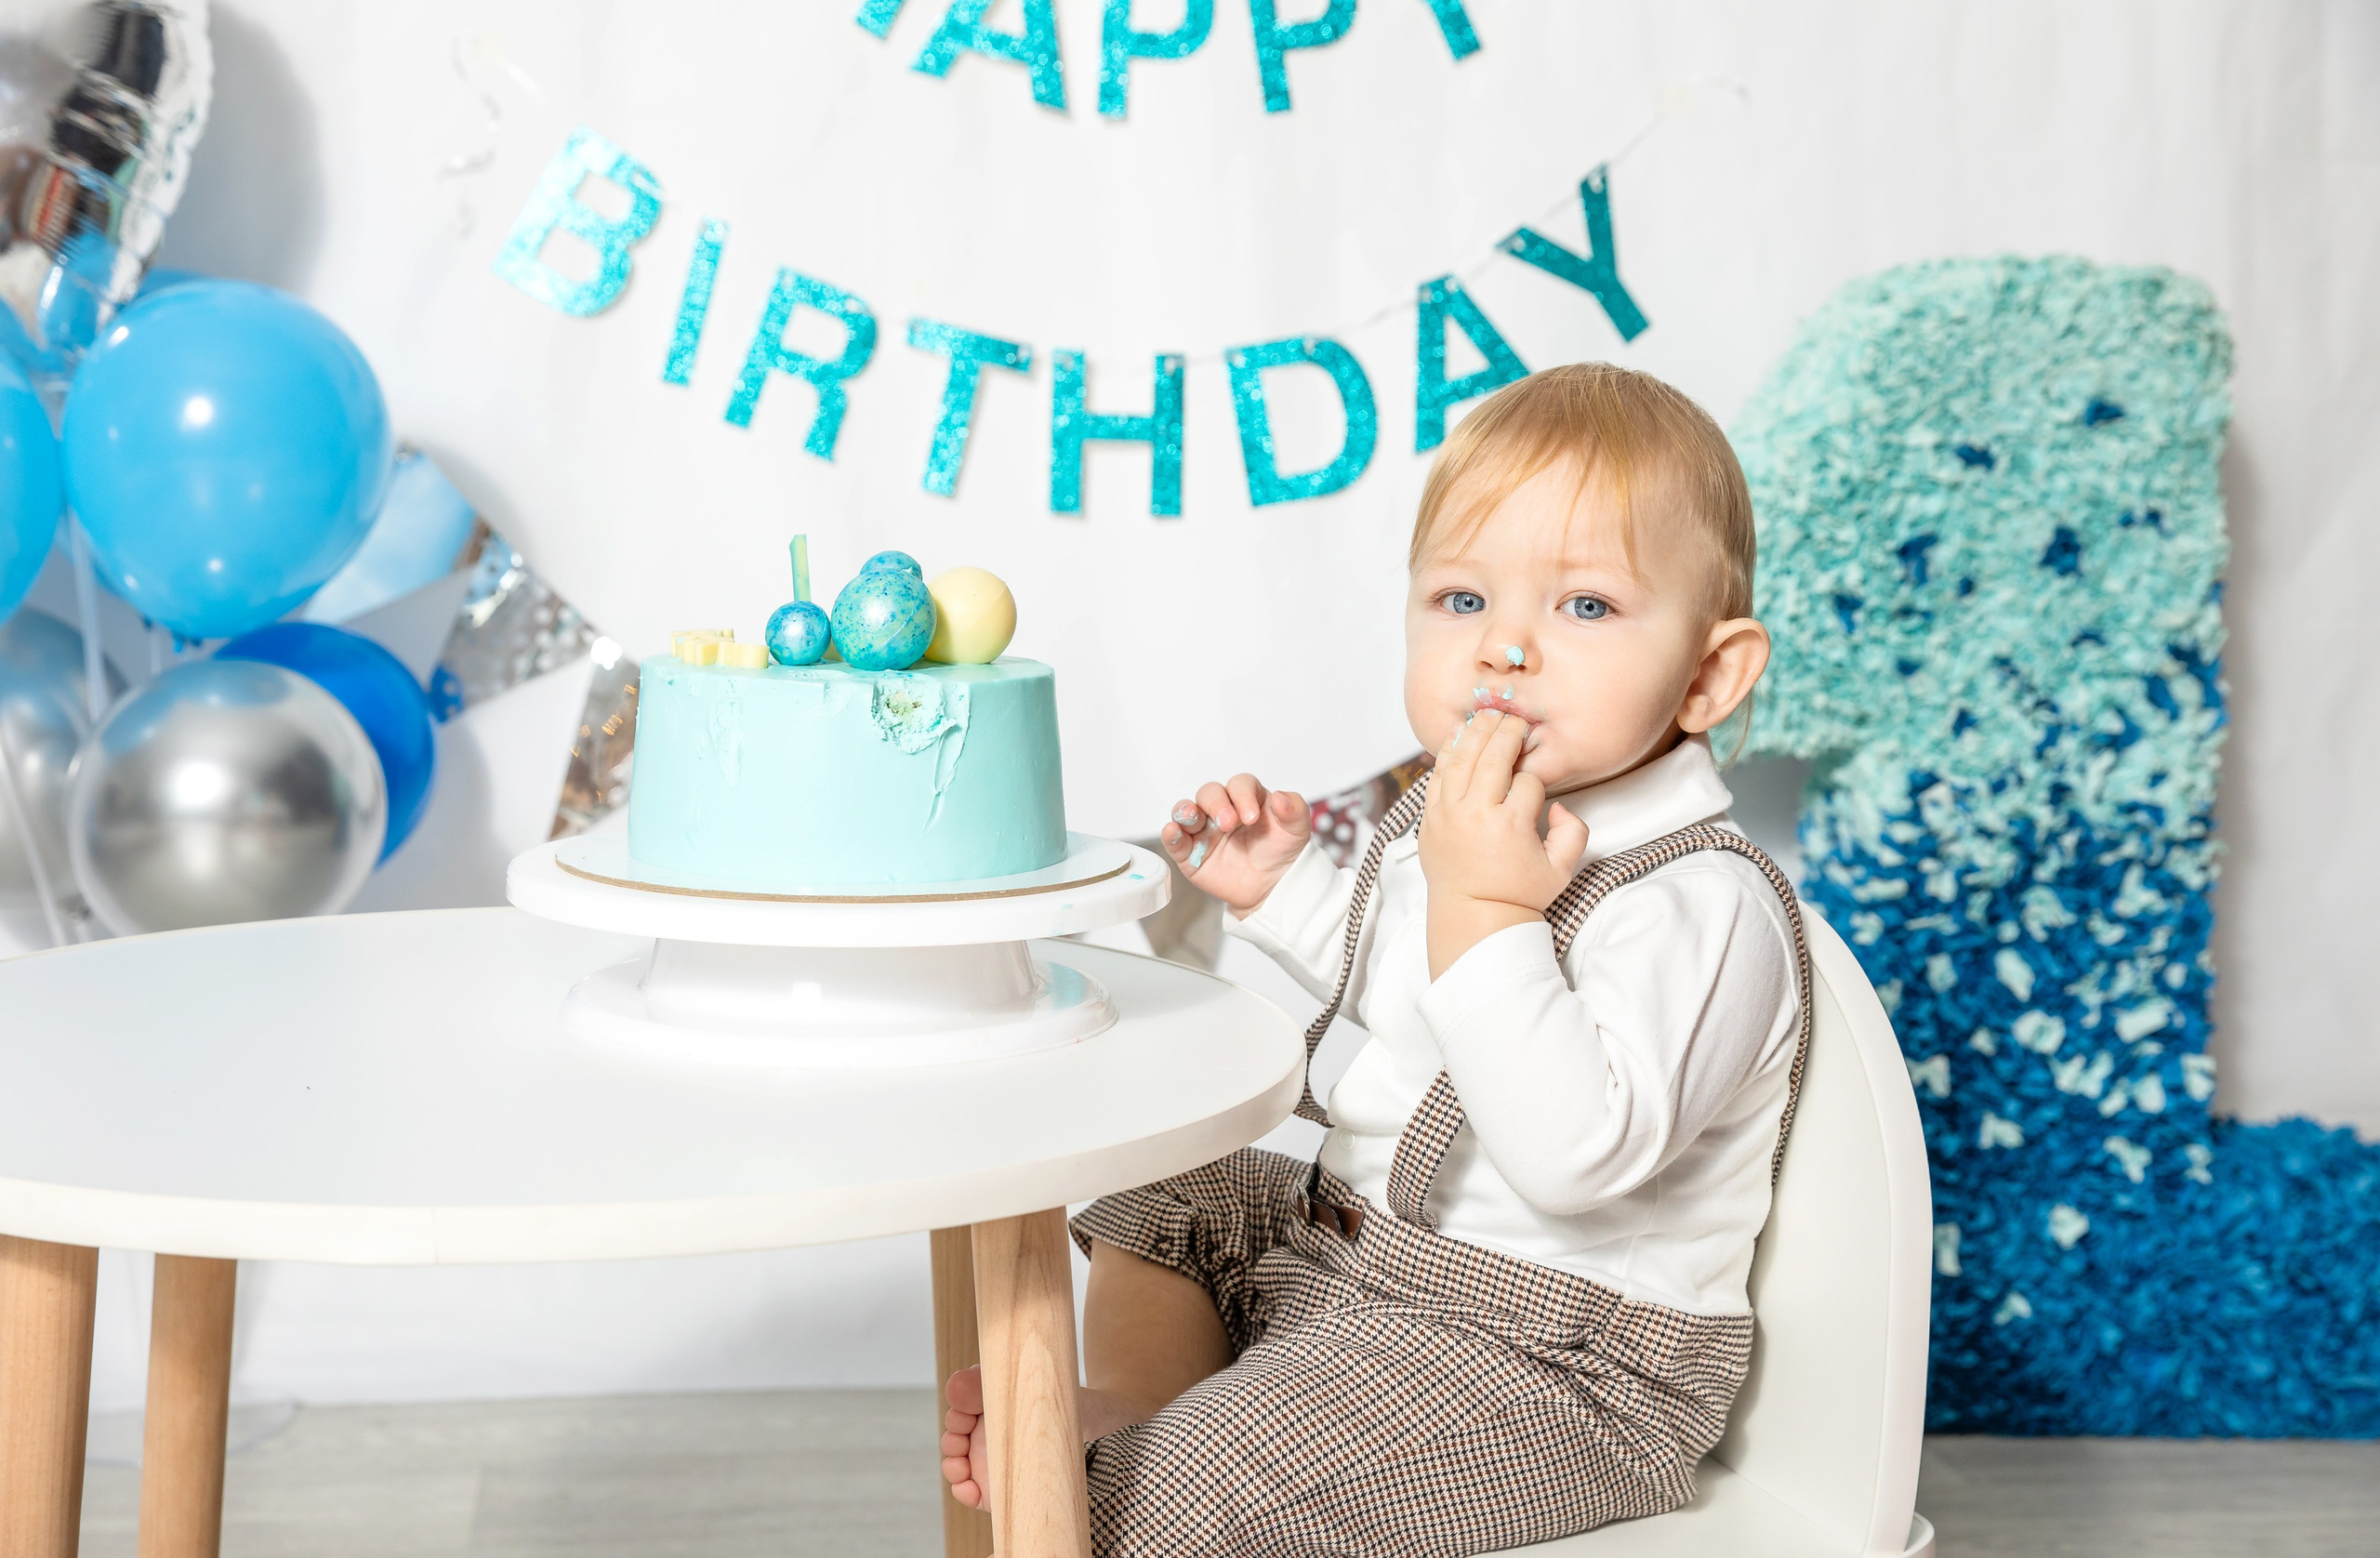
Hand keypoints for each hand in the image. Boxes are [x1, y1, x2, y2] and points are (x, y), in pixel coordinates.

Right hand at [1160, 773, 1311, 914]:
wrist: (1272, 887)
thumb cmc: (1281, 852)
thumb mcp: (1296, 830)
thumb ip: (1294, 809)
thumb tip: (1281, 797)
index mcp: (1247, 798)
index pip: (1239, 785)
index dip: (1243, 796)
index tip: (1252, 817)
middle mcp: (1222, 809)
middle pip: (1209, 793)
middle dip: (1216, 805)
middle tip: (1228, 824)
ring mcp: (1204, 830)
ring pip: (1186, 811)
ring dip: (1185, 811)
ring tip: (1191, 817)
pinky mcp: (1190, 853)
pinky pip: (1176, 840)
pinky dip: (1170, 834)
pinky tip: (1172, 831)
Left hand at [1420, 710, 1589, 977]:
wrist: (1472, 916)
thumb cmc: (1518, 894)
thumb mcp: (1561, 871)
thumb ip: (1574, 833)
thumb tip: (1557, 804)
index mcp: (1510, 825)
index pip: (1528, 781)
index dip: (1537, 777)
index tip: (1537, 785)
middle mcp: (1476, 814)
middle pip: (1492, 757)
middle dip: (1507, 733)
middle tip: (1516, 720)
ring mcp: (1448, 814)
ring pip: (1461, 758)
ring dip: (1476, 732)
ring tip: (1488, 715)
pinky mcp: (1430, 817)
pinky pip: (1437, 774)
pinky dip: (1448, 752)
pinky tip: (1459, 735)